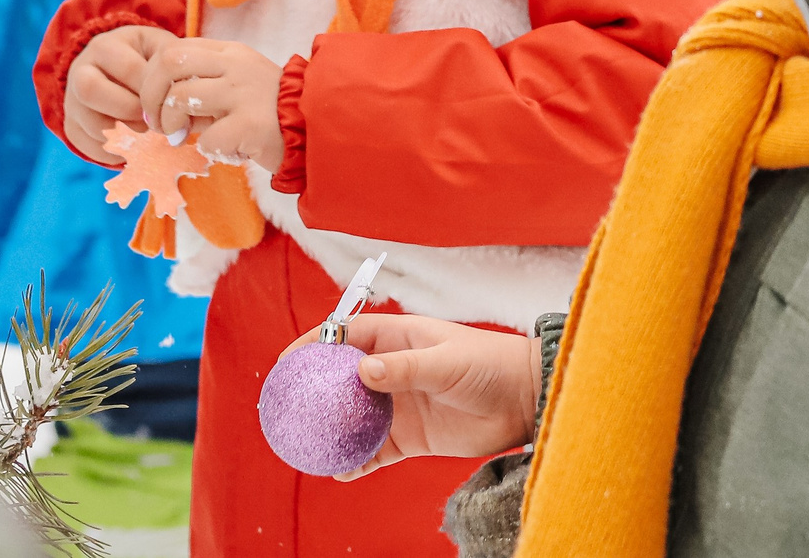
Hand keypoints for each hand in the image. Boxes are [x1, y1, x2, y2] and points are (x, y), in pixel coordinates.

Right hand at [64, 24, 170, 160]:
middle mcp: (80, 71)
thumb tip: (179, 92)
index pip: (127, 68)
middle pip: (90, 90)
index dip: (151, 89)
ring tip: (144, 130)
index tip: (168, 100)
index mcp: (104, 47)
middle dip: (128, 109)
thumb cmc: (145, 58)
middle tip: (151, 117)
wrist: (115, 69)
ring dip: (124, 134)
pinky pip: (85, 145)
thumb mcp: (157, 48)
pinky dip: (112, 152)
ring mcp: (71, 100)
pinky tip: (131, 146)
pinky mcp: (71, 125)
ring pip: (89, 123)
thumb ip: (169, 63)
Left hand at [139, 37, 283, 167]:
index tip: (156, 103)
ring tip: (182, 138)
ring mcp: (244, 93)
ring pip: (181, 97)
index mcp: (231, 52)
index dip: (152, 77)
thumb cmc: (272, 111)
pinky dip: (207, 148)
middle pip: (169, 62)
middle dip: (150, 95)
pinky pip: (208, 138)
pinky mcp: (252, 124)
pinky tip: (223, 149)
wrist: (318, 129)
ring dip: (171, 123)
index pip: (174, 48)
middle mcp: (236, 65)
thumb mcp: (239, 85)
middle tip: (157, 122)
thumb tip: (161, 109)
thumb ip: (204, 87)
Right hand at [277, 314, 539, 476]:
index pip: (347, 336)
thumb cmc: (489, 365)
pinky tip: (339, 471)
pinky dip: (357, 460)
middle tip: (284, 408)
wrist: (524, 400)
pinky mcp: (412, 438)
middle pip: (341, 380)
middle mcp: (393, 371)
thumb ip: (404, 368)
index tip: (287, 360)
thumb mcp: (445, 361)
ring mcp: (400, 405)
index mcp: (399, 339)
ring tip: (304, 445)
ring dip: (331, 429)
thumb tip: (361, 371)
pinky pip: (375, 450)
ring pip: (354, 418)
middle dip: (313, 391)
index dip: (316, 344)